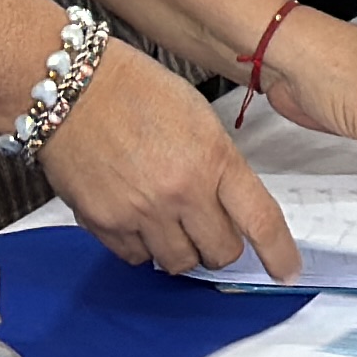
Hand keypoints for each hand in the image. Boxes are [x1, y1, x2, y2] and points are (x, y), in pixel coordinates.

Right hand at [38, 39, 301, 280]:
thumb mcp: (197, 117)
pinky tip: (136, 214)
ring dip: (181, 248)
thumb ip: (219, 165)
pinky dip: (142, 246)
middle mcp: (181, 191)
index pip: (260, 220)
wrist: (68, 86)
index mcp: (213, 158)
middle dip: (220, 244)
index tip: (287, 270)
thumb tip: (231, 205)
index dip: (279, 253)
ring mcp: (142, 212)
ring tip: (167, 217)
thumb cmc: (132, 89)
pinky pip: (137, 258)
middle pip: (222, 253)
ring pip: (180, 263)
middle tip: (208, 225)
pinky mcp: (106, 224)